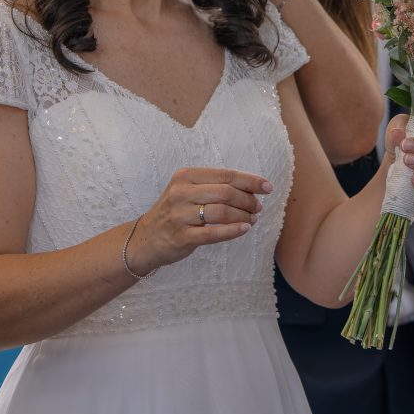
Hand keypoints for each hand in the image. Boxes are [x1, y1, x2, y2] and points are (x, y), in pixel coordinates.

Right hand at [126, 168, 272, 273]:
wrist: (146, 238)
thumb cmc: (175, 211)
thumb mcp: (188, 190)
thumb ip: (214, 186)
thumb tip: (252, 187)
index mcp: (185, 176)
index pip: (225, 175)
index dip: (250, 181)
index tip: (267, 187)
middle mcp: (181, 192)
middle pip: (226, 192)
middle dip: (248, 199)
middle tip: (258, 207)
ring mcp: (180, 215)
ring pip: (222, 212)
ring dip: (243, 216)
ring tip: (252, 219)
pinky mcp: (182, 237)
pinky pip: (214, 233)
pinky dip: (233, 231)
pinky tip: (245, 229)